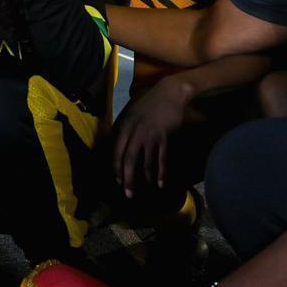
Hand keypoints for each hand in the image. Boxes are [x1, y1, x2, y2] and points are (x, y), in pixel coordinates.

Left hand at [112, 76, 189, 196]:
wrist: (170, 93)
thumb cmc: (150, 102)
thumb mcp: (132, 112)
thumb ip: (125, 127)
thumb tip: (118, 142)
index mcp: (124, 125)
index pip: (116, 150)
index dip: (116, 167)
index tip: (117, 180)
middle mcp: (135, 131)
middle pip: (128, 159)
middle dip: (127, 178)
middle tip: (128, 193)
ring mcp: (149, 134)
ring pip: (145, 161)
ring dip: (145, 177)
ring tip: (146, 189)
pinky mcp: (164, 136)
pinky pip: (161, 158)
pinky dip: (160, 171)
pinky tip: (160, 182)